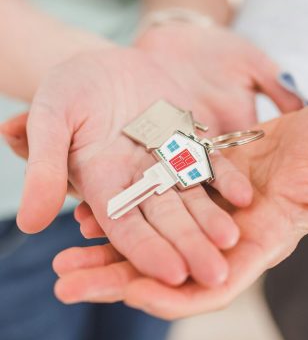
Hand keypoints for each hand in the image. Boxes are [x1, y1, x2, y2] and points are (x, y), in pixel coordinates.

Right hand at [5, 35, 288, 286]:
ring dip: (212, 218)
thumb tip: (31, 224)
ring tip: (233, 239)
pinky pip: (210, 162)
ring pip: (192, 197)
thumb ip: (44, 166)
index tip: (172, 274)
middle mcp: (138, 180)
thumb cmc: (70, 88)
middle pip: (166, 219)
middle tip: (217, 276)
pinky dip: (225, 178)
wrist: (104, 64)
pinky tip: (244, 195)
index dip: (147, 249)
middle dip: (189, 246)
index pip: (124, 225)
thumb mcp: (51, 117)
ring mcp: (166, 161)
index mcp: (102, 183)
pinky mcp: (189, 140)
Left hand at [52, 102, 307, 317]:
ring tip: (62, 252)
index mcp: (265, 239)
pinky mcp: (199, 184)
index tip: (131, 293)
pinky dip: (124, 208)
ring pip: (155, 239)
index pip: (216, 284)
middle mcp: (232, 234)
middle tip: (66, 282)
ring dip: (110, 248)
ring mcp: (212, 211)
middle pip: (171, 270)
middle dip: (120, 280)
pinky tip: (86, 207)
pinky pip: (155, 202)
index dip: (176, 295)